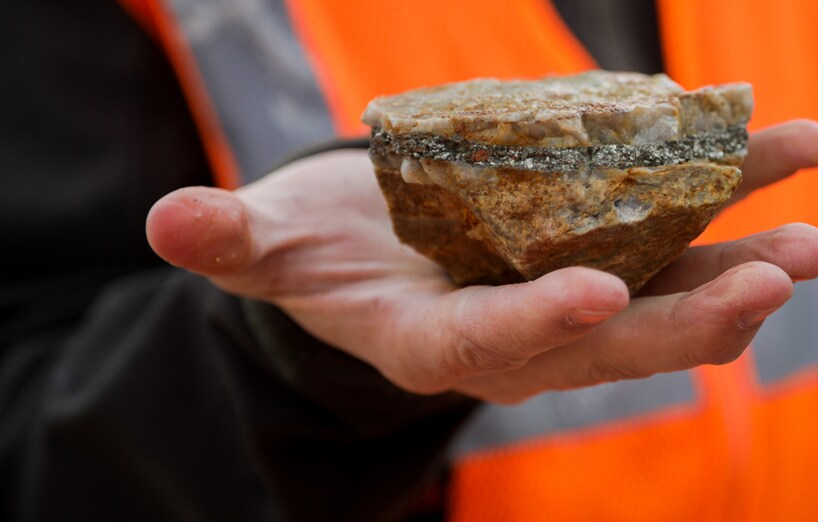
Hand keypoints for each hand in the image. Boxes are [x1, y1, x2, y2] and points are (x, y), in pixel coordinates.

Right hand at [146, 120, 817, 403]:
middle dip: (682, 323)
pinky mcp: (588, 248)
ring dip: (734, 268)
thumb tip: (167, 219)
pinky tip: (786, 157)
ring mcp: (559, 293)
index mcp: (430, 342)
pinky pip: (664, 229)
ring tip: (810, 240)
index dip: (534, 324)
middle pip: (601, 341)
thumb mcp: (266, 253)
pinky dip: (724, 197)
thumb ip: (229, 244)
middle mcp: (511, 333)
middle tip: (769, 286)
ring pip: (655, 293)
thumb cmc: (316, 259)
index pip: (486, 346)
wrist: (370, 257)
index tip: (596, 292)